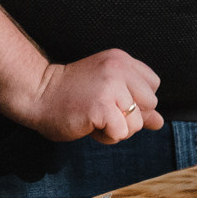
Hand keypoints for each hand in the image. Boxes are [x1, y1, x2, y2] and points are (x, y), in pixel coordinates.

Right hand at [16, 49, 163, 144]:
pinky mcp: (101, 106)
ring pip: (137, 122)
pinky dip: (107, 137)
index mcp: (121, 60)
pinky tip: (90, 126)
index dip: (137, 99)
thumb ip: (135, 103)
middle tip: (103, 111)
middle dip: (130, 116)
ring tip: (95, 118)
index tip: (113, 100)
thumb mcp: (108, 91)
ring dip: (117, 129)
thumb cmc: (70, 94)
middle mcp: (119, 68)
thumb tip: (159, 121)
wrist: (38, 94)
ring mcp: (110, 86)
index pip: (153, 85)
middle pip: (150, 104)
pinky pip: (121, 133)